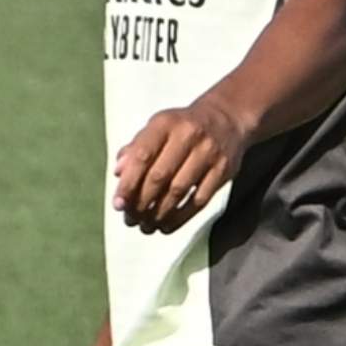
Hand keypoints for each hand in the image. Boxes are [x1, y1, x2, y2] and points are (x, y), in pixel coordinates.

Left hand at [112, 97, 247, 231]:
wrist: (227, 118)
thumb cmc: (183, 127)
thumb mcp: (158, 127)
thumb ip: (136, 148)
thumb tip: (119, 173)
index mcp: (166, 123)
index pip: (142, 155)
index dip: (128, 183)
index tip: (118, 204)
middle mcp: (188, 135)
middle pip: (160, 176)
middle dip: (141, 203)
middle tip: (131, 219)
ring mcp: (209, 153)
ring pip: (179, 191)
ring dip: (158, 214)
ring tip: (145, 226)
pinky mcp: (224, 171)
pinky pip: (199, 201)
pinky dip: (180, 218)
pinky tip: (166, 226)